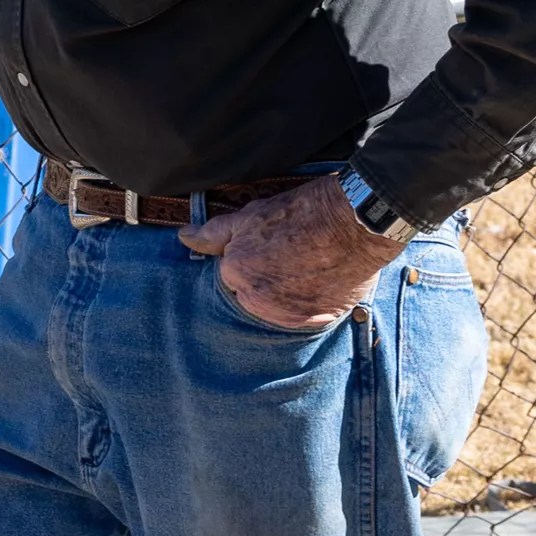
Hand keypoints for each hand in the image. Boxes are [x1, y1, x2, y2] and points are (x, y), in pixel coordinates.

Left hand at [177, 177, 400, 330]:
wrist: (352, 222)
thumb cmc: (300, 213)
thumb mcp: (249, 216)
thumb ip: (213, 233)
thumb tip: (183, 238)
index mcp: (234, 275)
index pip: (232, 277)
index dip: (251, 260)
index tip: (269, 248)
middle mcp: (256, 302)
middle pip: (253, 296)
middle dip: (266, 281)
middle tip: (290, 257)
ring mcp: (287, 316)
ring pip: (277, 309)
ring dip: (286, 295)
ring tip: (306, 267)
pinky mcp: (315, 323)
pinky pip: (303, 317)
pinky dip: (309, 304)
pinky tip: (320, 280)